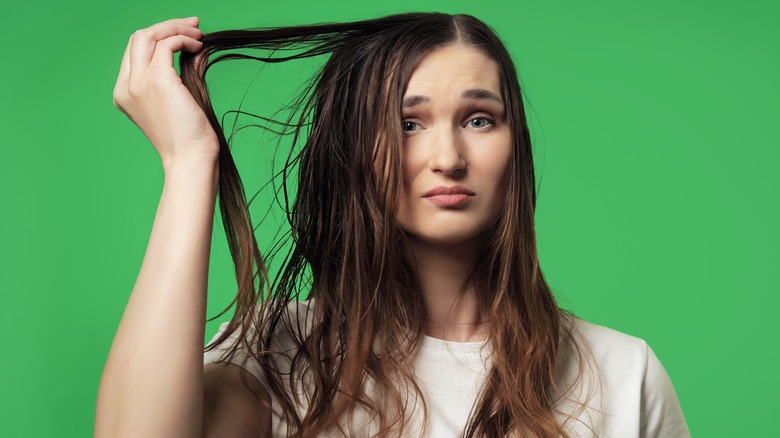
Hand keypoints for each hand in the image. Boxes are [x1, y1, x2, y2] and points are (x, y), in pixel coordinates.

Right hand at [113, 17, 218, 168]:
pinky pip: (167, 44)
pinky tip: (199, 46)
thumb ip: (184, 70)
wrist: (190, 158)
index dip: (159, 37)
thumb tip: (196, 47)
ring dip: (177, 28)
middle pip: (138, 38)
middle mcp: (126, 86)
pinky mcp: (157, 81)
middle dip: (168, 26)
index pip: (135, 51)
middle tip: (194, 25)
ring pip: (149, 35)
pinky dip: (184, 39)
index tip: (185, 33)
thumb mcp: (181, 98)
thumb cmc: (189, 136)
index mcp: (125, 93)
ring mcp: (138, 83)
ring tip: (199, 33)